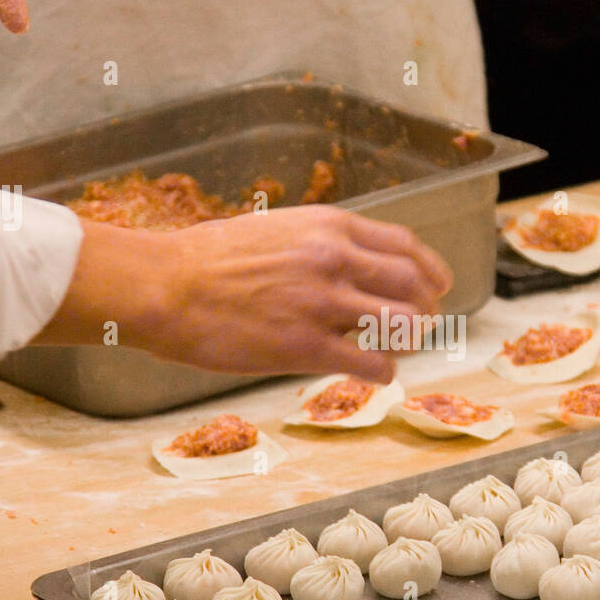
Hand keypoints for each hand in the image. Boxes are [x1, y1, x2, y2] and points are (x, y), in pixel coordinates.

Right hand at [38, 207, 453, 382]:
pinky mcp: (306, 346)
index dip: (430, 271)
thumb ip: (319, 243)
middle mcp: (335, 259)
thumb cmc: (207, 259)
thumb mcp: (275, 229)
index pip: (406, 246)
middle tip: (417, 326)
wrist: (163, 285)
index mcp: (328, 227)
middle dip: (425, 309)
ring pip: (404, 325)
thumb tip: (350, 264)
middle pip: (415, 286)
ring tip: (393, 350)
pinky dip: (383, 371)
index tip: (436, 286)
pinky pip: (372, 363)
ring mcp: (323, 303)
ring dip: (407, 341)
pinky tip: (374, 372)